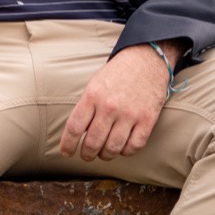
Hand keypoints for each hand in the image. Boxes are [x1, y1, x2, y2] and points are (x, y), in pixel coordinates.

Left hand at [59, 42, 176, 161]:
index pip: (74, 128)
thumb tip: (77, 132)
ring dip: (105, 155)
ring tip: (104, 153)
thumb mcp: (95, 83)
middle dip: (87, 154)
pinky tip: (123, 147)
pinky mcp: (148, 119)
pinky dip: (126, 151)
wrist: (147, 58)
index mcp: (92, 96)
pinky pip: (134, 146)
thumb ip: (86, 106)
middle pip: (92, 142)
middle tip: (86, 155)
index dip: (68, 145)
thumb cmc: (118, 72)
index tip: (66, 152)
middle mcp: (109, 106)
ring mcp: (130, 114)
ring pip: (113, 148)